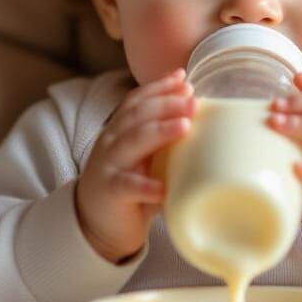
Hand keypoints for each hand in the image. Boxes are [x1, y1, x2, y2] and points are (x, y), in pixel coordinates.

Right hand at [75, 67, 196, 263]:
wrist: (96, 222)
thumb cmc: (129, 184)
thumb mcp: (145, 156)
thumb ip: (164, 141)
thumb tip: (206, 124)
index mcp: (121, 129)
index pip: (138, 100)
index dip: (159, 87)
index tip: (183, 79)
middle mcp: (112, 141)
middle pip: (139, 115)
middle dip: (168, 104)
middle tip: (194, 101)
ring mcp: (109, 165)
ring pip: (133, 141)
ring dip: (160, 131)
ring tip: (185, 127)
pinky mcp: (110, 191)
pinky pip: (128, 186)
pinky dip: (146, 186)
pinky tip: (164, 189)